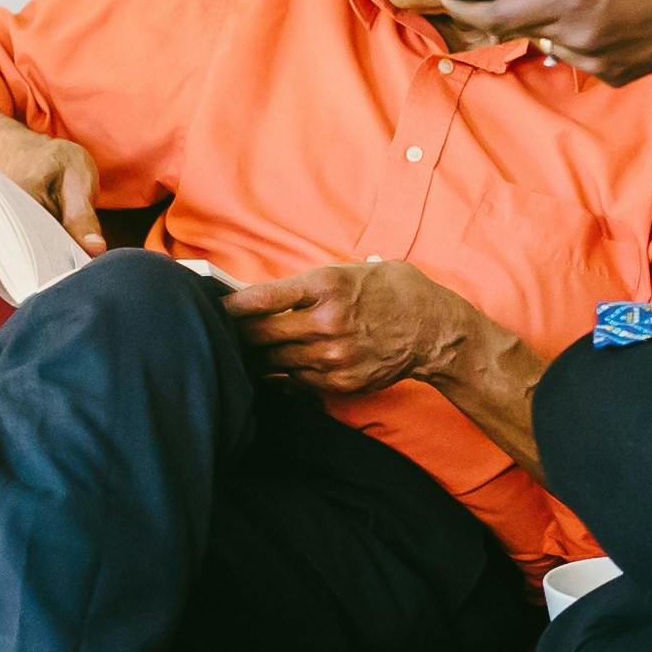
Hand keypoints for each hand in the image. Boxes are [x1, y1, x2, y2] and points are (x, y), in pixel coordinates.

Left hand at [221, 260, 485, 396]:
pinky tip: (278, 366)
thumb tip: (267, 297)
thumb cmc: (395, 292)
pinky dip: (283, 374)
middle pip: (259, 334)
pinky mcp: (340, 381)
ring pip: (273, 361)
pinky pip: (295, 381)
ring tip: (244, 353)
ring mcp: (332, 355)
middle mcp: (326, 321)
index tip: (215, 308)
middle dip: (237, 335)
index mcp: (326, 285)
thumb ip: (311, 284)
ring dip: (256, 358)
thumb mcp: (354, 270)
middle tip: (223, 334)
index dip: (229, 306)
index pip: (260, 299)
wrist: (436, 330)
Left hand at [440, 0, 651, 83]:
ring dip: (548, 18)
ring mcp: (596, 62)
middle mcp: (577, 38)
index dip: (463, 7)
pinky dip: (577, 33)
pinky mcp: (613, 75)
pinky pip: (578, 54)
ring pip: (549, 41)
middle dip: (505, 6)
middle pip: (518, 29)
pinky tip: (607, 13)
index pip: (495, 15)